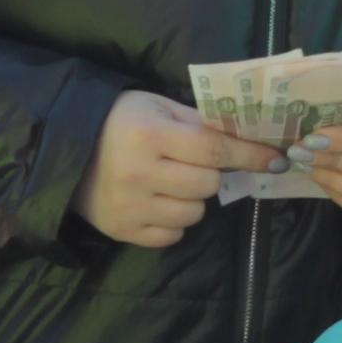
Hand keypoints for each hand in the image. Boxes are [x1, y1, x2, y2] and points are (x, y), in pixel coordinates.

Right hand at [79, 90, 282, 249]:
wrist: (64, 151)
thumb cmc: (119, 122)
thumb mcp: (155, 106)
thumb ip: (198, 121)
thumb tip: (250, 136)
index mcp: (149, 133)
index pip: (214, 148)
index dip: (250, 154)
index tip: (277, 160)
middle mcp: (139, 172)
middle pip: (207, 185)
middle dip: (208, 174)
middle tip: (189, 164)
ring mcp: (130, 206)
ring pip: (193, 213)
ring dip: (190, 199)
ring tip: (168, 183)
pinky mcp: (123, 230)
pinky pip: (172, 236)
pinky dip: (172, 222)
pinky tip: (155, 202)